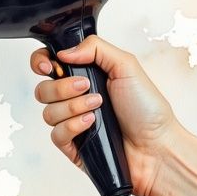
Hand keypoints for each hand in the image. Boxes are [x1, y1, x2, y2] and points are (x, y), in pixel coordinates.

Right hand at [30, 35, 180, 195]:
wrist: (156, 146)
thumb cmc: (147, 109)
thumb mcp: (127, 66)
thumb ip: (96, 48)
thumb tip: (64, 51)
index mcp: (84, 76)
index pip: (47, 64)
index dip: (40, 62)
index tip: (49, 66)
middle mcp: (74, 98)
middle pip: (42, 89)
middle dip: (62, 87)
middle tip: (86, 87)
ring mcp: (71, 122)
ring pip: (47, 112)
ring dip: (73, 107)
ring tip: (97, 107)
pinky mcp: (71, 145)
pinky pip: (55, 134)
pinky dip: (73, 126)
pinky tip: (92, 124)